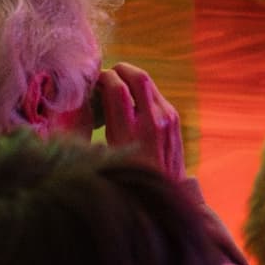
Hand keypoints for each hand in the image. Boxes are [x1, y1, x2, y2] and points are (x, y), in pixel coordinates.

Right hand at [91, 64, 184, 179]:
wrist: (164, 195)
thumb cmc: (127, 178)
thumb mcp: (107, 156)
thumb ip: (102, 126)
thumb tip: (90, 100)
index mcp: (129, 133)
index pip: (116, 88)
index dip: (103, 77)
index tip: (94, 81)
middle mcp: (151, 122)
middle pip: (137, 76)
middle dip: (120, 69)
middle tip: (108, 75)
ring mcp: (166, 119)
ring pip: (148, 82)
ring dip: (131, 78)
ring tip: (119, 85)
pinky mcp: (174, 120)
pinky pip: (156, 95)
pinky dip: (142, 91)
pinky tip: (133, 101)